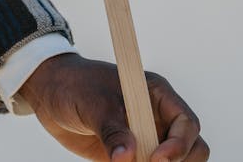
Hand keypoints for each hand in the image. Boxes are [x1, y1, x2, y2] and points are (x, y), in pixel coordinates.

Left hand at [18, 53, 208, 161]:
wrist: (51, 95)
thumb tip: (127, 157)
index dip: (179, 143)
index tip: (156, 158)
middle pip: (191, 148)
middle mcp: (157, 118)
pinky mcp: (131, 155)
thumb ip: (112, 130)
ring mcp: (146, 138)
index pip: (186, 123)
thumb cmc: (75, 87)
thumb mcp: (93, 104)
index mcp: (157, 96)